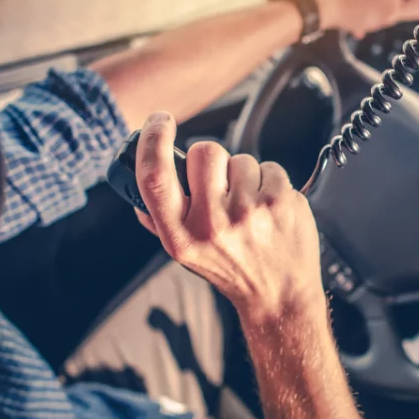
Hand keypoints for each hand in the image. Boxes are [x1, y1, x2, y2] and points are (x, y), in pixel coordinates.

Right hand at [134, 112, 324, 322]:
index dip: (153, 140)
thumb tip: (138, 188)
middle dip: (212, 160)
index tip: (159, 122)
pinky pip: (269, 167)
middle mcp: (212, 225)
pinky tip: (269, 209)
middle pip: (204, 152)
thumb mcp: (185, 254)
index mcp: (180, 236)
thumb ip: (160, 220)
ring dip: (244, 176)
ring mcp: (249, 212)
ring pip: (240, 159)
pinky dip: (270, 183)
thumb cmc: (231, 270)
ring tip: (249, 207)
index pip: (155, 176)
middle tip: (220, 185)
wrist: (279, 296)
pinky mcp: (280, 203)